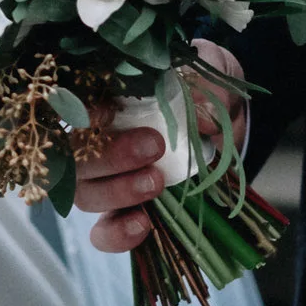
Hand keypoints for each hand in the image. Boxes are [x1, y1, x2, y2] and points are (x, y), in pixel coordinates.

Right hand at [76, 39, 247, 252]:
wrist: (229, 119)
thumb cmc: (206, 88)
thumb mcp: (213, 71)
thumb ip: (205, 89)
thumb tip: (203, 118)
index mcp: (109, 97)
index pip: (76, 106)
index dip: (83, 113)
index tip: (110, 112)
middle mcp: (98, 139)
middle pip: (76, 156)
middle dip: (109, 155)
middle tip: (154, 147)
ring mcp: (109, 179)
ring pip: (85, 193)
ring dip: (116, 191)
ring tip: (157, 183)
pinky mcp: (126, 211)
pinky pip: (104, 232)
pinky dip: (117, 233)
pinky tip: (143, 225)